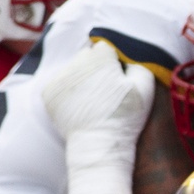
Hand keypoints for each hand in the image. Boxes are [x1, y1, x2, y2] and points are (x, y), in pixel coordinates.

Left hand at [42, 38, 154, 193]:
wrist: (98, 145)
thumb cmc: (125, 117)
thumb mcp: (145, 88)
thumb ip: (140, 64)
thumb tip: (129, 56)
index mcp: (100, 57)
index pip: (106, 48)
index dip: (114, 62)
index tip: (118, 78)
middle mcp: (76, 63)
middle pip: (86, 56)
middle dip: (96, 67)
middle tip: (106, 89)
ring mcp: (59, 78)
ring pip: (72, 69)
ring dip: (81, 78)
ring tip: (93, 99)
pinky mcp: (48, 92)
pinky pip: (60, 83)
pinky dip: (68, 91)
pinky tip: (80, 105)